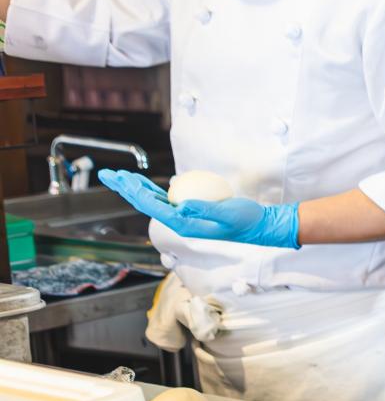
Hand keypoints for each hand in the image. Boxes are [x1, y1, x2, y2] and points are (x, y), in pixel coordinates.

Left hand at [100, 169, 298, 248]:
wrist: (260, 227)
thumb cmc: (246, 221)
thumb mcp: (228, 213)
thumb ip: (205, 209)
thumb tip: (181, 203)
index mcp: (184, 224)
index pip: (152, 205)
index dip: (134, 191)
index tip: (121, 178)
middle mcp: (180, 221)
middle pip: (145, 202)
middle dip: (125, 188)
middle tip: (108, 173)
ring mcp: (185, 216)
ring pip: (153, 200)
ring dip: (135, 187)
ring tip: (120, 176)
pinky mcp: (192, 211)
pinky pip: (168, 199)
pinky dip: (154, 189)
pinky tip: (147, 182)